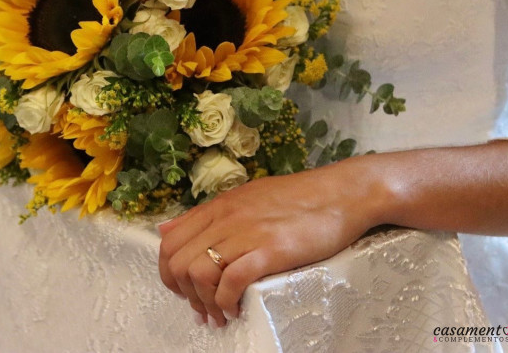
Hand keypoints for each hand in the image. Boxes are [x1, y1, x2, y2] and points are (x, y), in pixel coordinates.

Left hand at [157, 159, 379, 327]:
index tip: (185, 292)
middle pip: (178, 262)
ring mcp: (246, 233)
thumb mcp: (243, 198)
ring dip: (205, 302)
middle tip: (204, 310)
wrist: (343, 193)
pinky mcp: (270, 249)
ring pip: (199, 272)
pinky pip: (231, 279)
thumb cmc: (297, 198)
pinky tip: (237, 309)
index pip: (169, 243)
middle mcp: (225, 218)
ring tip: (221, 315)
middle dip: (184, 294)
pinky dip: (227, 301)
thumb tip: (165, 229)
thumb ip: (204, 216)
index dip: (169, 274)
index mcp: (217, 207)